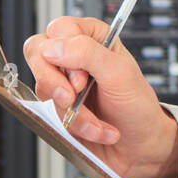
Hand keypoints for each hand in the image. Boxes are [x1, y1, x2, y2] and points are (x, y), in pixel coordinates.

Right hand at [23, 16, 177, 177]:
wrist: (139, 147)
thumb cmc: (137, 106)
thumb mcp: (120, 74)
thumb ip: (87, 54)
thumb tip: (52, 47)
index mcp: (94, 37)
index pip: (59, 30)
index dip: (64, 53)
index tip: (82, 77)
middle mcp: (75, 56)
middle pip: (38, 52)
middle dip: (55, 82)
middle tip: (73, 97)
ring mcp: (64, 82)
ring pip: (43, 87)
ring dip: (73, 112)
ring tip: (97, 121)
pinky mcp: (58, 106)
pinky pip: (48, 112)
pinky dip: (74, 126)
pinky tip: (95, 130)